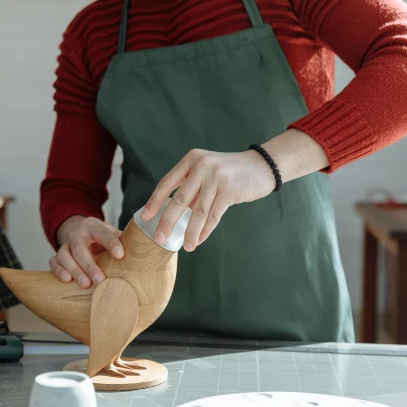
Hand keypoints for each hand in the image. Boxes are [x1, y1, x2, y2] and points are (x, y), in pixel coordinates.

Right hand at [50, 216, 124, 288]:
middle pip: (79, 248)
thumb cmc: (101, 238)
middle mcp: (77, 234)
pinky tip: (67, 281)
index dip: (111, 243)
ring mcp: (65, 245)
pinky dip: (58, 271)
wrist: (78, 232)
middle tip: (100, 280)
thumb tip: (148, 254)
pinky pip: (53, 262)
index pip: (102, 233)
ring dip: (74, 270)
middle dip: (90, 265)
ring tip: (86, 284)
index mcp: (93, 226)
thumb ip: (125, 242)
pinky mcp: (57, 255)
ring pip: (64, 255)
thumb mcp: (112, 234)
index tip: (120, 255)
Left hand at [142, 148, 274, 251]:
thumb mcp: (206, 171)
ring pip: (197, 211)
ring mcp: (216, 177)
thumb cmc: (230, 172)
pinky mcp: (229, 190)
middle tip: (159, 238)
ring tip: (186, 247)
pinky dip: (205, 230)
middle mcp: (201, 166)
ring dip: (190, 232)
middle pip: (179, 199)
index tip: (145, 217)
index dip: (154, 201)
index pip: (166, 182)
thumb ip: (191, 188)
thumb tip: (174, 214)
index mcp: (191, 160)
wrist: (261, 166)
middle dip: (167, 221)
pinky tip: (199, 240)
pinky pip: (213, 216)